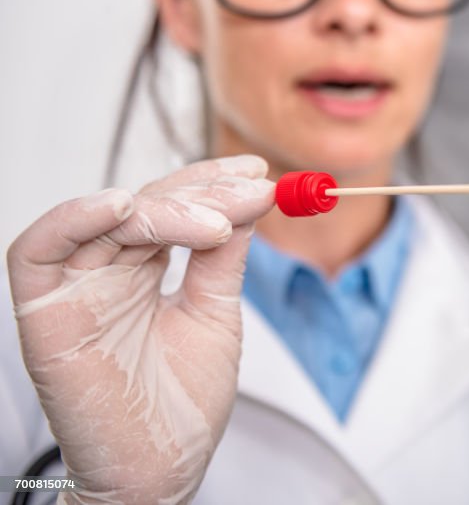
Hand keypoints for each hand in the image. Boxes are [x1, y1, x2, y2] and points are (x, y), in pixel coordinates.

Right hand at [6, 155, 275, 503]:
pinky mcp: (44, 312)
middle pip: (145, 205)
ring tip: (214, 221)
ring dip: (163, 208)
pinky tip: (123, 208)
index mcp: (142, 270)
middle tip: (251, 191)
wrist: (162, 470)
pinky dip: (75, 218)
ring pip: (105, 219)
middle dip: (201, 192)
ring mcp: (75, 288)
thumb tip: (250, 196)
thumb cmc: (183, 402)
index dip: (210, 182)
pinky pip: (37, 249)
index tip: (258, 173)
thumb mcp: (215, 312)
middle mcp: (105, 271)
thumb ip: (223, 256)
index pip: (172, 206)